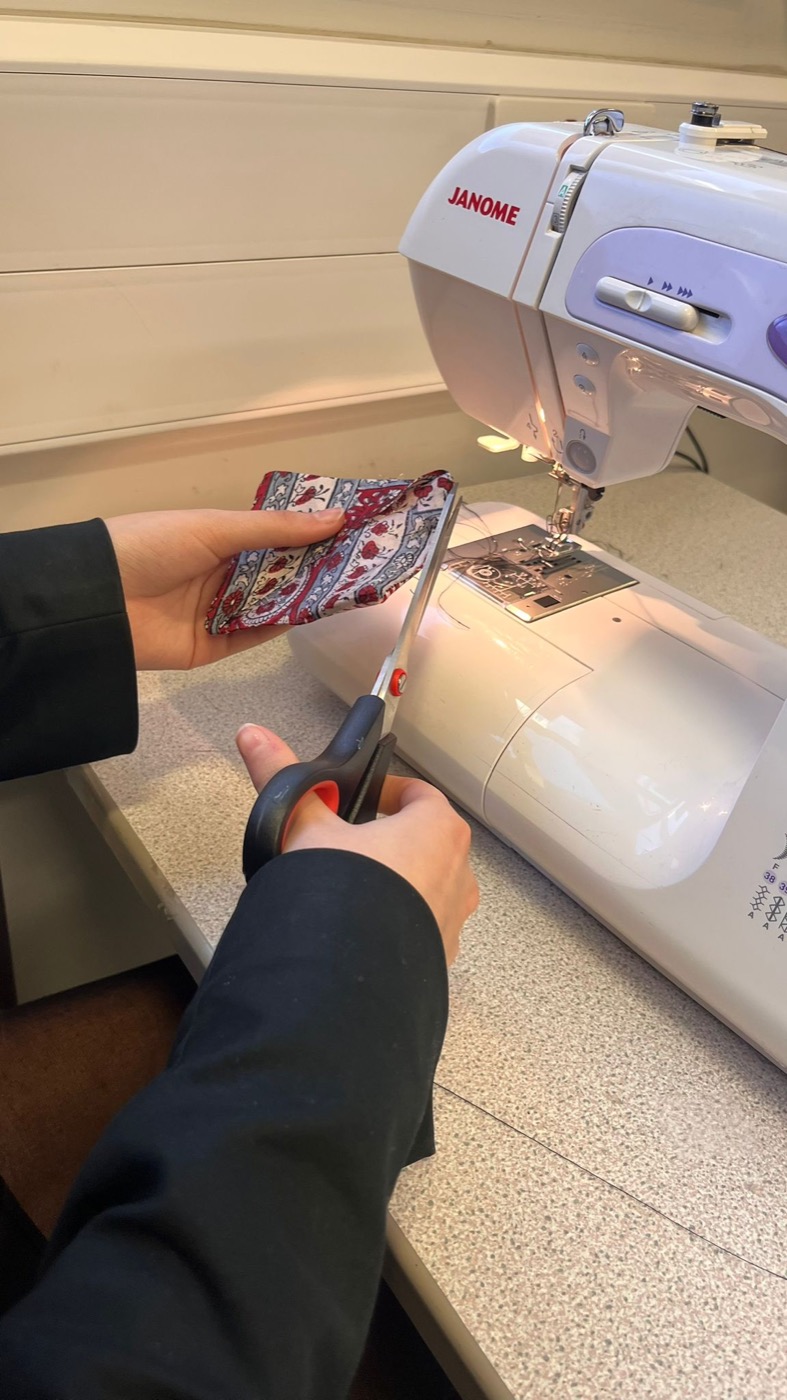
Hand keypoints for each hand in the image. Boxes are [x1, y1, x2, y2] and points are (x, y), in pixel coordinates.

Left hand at [105, 507, 344, 669]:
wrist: (96, 600)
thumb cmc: (151, 546)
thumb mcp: (214, 528)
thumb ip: (275, 529)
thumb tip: (334, 518)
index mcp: (216, 539)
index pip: (273, 537)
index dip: (309, 534)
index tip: (351, 530)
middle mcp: (219, 574)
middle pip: (276, 574)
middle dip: (313, 568)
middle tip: (361, 562)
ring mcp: (216, 611)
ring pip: (269, 606)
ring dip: (302, 597)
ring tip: (347, 586)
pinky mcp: (211, 646)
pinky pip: (251, 637)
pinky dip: (277, 627)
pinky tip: (309, 614)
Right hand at [236, 725, 477, 965]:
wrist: (352, 973)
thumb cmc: (348, 890)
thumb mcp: (307, 827)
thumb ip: (280, 777)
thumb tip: (254, 736)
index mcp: (438, 829)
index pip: (419, 794)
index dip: (387, 792)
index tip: (361, 799)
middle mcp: (458, 872)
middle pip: (425, 841)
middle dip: (389, 839)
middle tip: (349, 844)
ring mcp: (453, 917)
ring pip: (426, 885)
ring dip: (396, 882)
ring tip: (351, 888)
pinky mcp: (439, 954)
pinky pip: (421, 925)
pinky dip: (396, 920)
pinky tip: (359, 926)